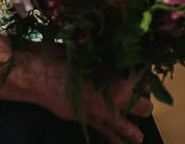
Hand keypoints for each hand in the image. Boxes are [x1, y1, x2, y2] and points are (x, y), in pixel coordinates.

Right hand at [0, 32, 151, 143]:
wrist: (39, 73)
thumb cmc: (62, 55)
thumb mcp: (89, 50)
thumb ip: (108, 59)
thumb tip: (118, 59)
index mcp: (121, 75)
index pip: (145, 80)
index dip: (144, 78)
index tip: (141, 75)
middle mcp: (119, 98)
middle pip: (145, 107)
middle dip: (143, 104)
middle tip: (137, 99)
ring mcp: (106, 114)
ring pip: (131, 130)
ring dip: (135, 131)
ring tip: (137, 135)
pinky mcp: (92, 122)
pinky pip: (110, 136)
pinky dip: (116, 139)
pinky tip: (119, 142)